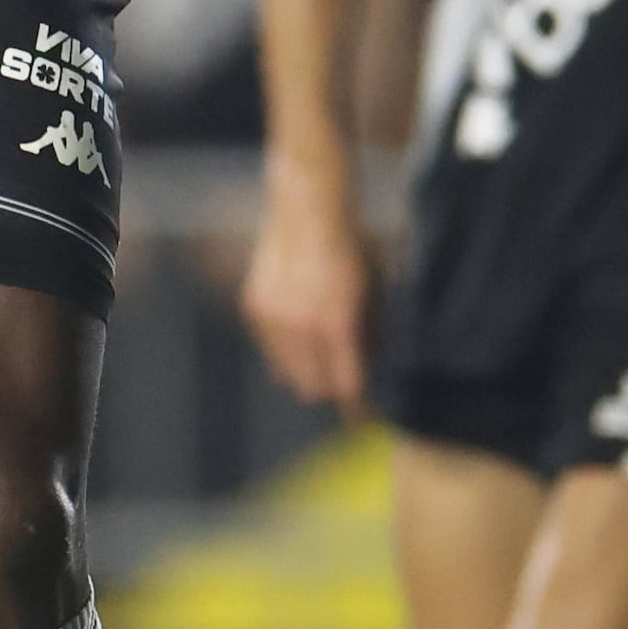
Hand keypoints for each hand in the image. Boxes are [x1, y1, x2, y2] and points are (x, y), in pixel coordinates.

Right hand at [240, 187, 379, 410]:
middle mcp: (301, 326)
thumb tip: (368, 365)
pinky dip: (284, 350)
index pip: (345, 386)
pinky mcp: (254, 308)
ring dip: (306, 372)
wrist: (308, 211)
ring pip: (287, 373)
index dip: (356, 404)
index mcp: (335, 323)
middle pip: (312, 388)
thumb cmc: (350, 249)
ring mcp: (272, 318)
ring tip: (321, 355)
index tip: (363, 417)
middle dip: (329, 390)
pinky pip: (270, 350)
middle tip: (343, 382)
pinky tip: (299, 332)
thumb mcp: (373, 292)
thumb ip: (370, 334)